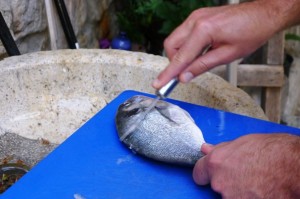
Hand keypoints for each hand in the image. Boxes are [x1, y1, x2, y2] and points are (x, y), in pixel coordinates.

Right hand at [152, 0, 298, 88]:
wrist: (264, 14)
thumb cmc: (251, 33)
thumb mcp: (228, 55)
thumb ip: (202, 66)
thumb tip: (184, 77)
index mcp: (203, 30)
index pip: (180, 57)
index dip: (168, 73)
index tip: (158, 84)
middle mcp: (195, 20)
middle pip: (171, 45)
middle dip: (174, 62)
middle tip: (183, 74)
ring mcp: (196, 17)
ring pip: (175, 39)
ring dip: (180, 54)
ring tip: (194, 64)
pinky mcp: (198, 17)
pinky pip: (184, 34)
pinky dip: (186, 46)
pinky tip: (198, 53)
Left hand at [193, 134, 299, 198]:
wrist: (294, 167)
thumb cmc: (272, 152)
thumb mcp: (242, 143)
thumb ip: (220, 149)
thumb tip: (205, 149)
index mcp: (215, 163)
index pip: (198, 174)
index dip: (206, 174)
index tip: (211, 174)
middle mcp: (219, 183)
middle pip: (216, 186)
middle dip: (226, 181)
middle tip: (244, 175)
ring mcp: (231, 198)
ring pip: (229, 196)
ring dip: (239, 191)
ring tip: (256, 182)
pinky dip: (250, 197)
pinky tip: (261, 190)